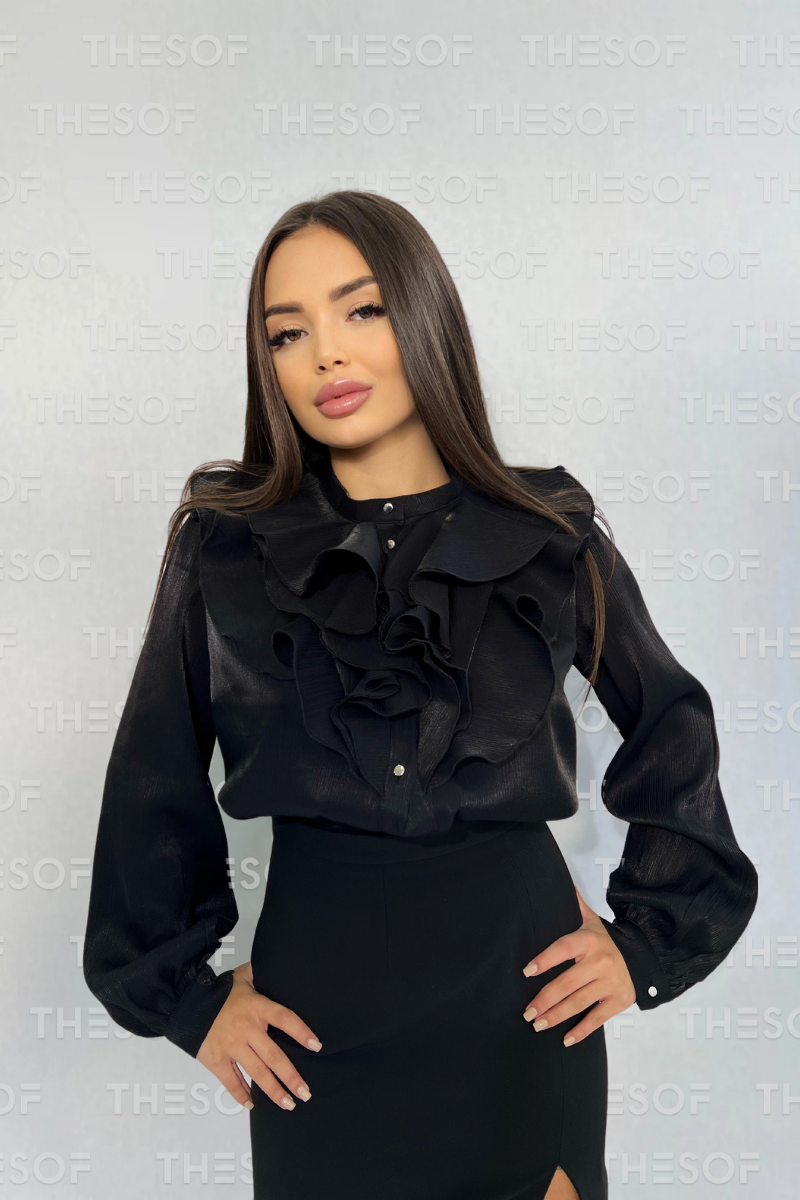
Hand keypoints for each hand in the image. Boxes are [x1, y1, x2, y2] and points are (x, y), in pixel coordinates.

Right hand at [196, 961, 322, 1110]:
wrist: (186, 1003)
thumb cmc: (219, 991)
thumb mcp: (243, 976)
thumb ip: (261, 973)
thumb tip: (280, 965)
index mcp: (256, 1007)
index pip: (285, 1019)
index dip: (301, 1032)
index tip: (316, 1046)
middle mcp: (246, 1029)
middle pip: (274, 1056)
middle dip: (291, 1077)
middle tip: (305, 1093)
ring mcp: (231, 1047)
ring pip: (256, 1073)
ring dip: (273, 1091)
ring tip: (288, 1104)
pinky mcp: (216, 1060)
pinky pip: (231, 1082)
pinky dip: (241, 1095)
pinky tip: (252, 1104)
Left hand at [521, 887, 635, 1045]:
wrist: (643, 956)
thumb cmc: (606, 940)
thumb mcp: (591, 920)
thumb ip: (572, 904)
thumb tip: (556, 879)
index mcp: (588, 940)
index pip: (562, 949)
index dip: (545, 960)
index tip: (527, 972)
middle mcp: (600, 962)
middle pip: (567, 983)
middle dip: (545, 999)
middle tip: (527, 1012)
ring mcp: (610, 983)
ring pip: (579, 1003)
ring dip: (557, 1016)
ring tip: (537, 1024)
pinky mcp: (619, 1001)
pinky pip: (598, 1018)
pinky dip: (582, 1030)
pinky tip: (565, 1039)